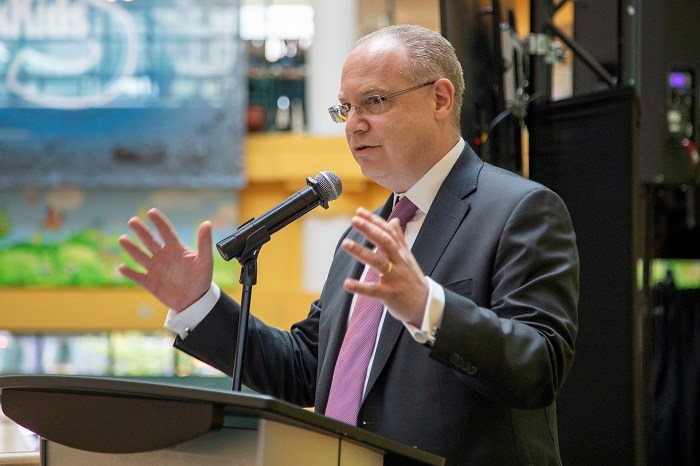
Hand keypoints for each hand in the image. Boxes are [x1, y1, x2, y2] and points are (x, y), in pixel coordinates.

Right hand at [118, 208, 212, 310]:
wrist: (195, 300)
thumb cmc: (201, 278)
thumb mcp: (205, 260)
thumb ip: (204, 242)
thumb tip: (207, 223)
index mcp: (176, 249)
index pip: (166, 232)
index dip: (159, 222)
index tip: (151, 211)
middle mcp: (163, 256)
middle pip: (150, 241)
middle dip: (141, 231)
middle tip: (132, 221)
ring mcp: (155, 269)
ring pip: (140, 256)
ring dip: (131, 248)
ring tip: (122, 239)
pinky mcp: (151, 283)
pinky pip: (138, 277)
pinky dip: (129, 273)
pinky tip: (122, 267)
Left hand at [341, 207, 428, 326]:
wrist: (426, 305)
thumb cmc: (413, 280)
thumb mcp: (408, 257)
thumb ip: (399, 239)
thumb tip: (394, 220)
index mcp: (401, 253)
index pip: (388, 232)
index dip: (374, 221)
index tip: (359, 212)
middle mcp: (399, 262)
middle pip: (385, 242)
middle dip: (370, 229)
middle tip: (354, 220)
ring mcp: (395, 278)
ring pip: (379, 262)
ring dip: (362, 252)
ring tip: (346, 244)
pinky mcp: (390, 294)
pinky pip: (374, 290)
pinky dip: (361, 287)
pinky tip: (347, 283)